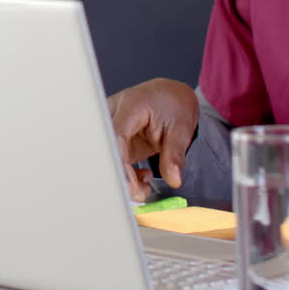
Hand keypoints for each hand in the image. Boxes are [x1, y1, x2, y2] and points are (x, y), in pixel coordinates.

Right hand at [106, 78, 198, 200]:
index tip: (131, 186)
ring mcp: (112, 126)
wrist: (171, 96)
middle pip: (107, 147)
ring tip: (143, 189)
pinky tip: (141, 178)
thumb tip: (173, 179)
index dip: (121, 163)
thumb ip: (175, 153)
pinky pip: (114, 159)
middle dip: (118, 175)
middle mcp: (115, 114)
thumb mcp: (181, 128)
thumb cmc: (174, 104)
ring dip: (122, 177)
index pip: (118, 135)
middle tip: (136, 193)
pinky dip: (126, 174)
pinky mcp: (115, 139)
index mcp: (131, 105)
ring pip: (108, 156)